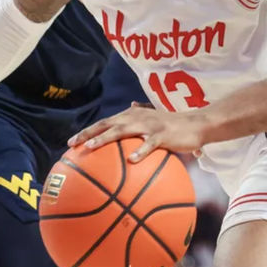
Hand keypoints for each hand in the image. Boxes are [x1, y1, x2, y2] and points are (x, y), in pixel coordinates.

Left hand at [68, 101, 206, 162]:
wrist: (196, 124)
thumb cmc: (173, 125)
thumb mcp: (154, 117)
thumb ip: (141, 112)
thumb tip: (130, 105)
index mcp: (132, 116)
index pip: (104, 123)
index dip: (86, 131)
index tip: (70, 143)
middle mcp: (136, 117)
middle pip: (107, 124)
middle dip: (88, 133)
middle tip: (72, 144)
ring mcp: (149, 125)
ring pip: (123, 131)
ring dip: (105, 138)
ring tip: (91, 147)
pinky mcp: (162, 135)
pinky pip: (149, 144)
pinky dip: (140, 151)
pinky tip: (132, 161)